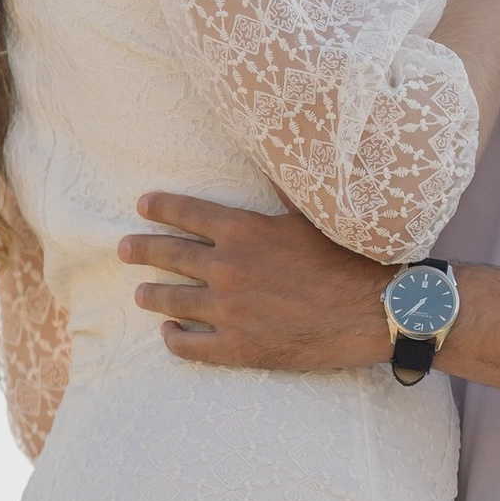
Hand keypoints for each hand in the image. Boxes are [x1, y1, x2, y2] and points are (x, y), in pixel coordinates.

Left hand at [117, 197, 390, 368]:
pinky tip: (170, 333)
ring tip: (142, 293)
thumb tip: (275, 152)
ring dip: (152, 295)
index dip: (159, 208)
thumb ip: (284, 189)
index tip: (142, 206)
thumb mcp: (313, 215)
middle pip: (168, 255)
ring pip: (171, 301)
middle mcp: (228, 268)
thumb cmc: (350, 259)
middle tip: (123, 249)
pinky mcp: (238, 348)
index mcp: (244, 231)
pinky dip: (174, 338)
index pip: (186, 213)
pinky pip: (189, 346)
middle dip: (140, 249)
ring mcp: (229, 311)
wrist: (376, 312)